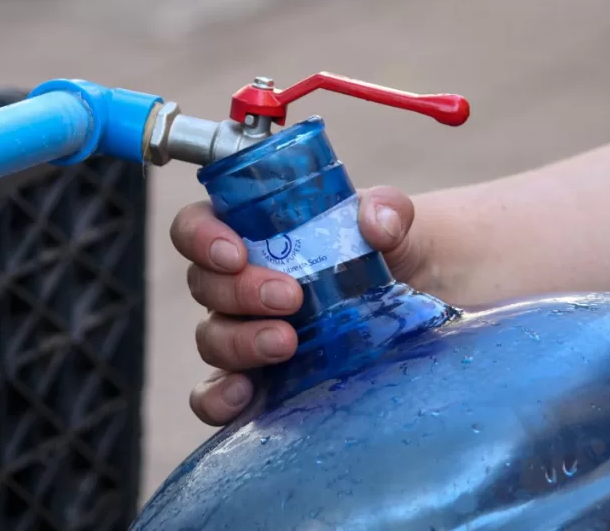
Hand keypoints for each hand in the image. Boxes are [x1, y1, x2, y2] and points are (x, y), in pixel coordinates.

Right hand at [171, 186, 423, 424]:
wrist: (413, 305)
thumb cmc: (387, 253)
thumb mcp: (393, 223)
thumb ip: (387, 210)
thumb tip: (376, 225)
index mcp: (251, 233)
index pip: (195, 226)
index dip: (201, 237)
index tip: (237, 253)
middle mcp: (236, 284)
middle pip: (203, 285)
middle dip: (240, 291)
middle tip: (290, 298)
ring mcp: (242, 333)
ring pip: (210, 338)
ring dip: (241, 341)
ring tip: (287, 343)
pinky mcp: (255, 382)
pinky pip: (212, 395)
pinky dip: (217, 398)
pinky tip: (244, 395)